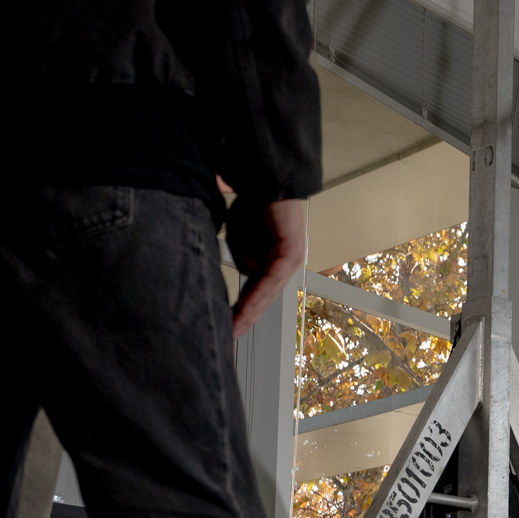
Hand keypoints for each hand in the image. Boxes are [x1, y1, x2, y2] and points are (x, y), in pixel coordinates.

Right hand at [231, 197, 306, 337]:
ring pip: (268, 293)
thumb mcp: (240, 240)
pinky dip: (256, 296)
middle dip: (246, 318)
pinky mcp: (290, 253)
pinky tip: (245, 309)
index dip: (242, 310)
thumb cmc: (253, 207)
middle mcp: (285, 264)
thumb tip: (247, 277)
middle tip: (229, 336)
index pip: (257, 292)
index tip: (227, 327)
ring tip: (234, 328)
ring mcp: (291, 260)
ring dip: (249, 312)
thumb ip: (243, 261)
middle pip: (264, 298)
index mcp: (274, 262)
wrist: (265, 181)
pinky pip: (271, 280)